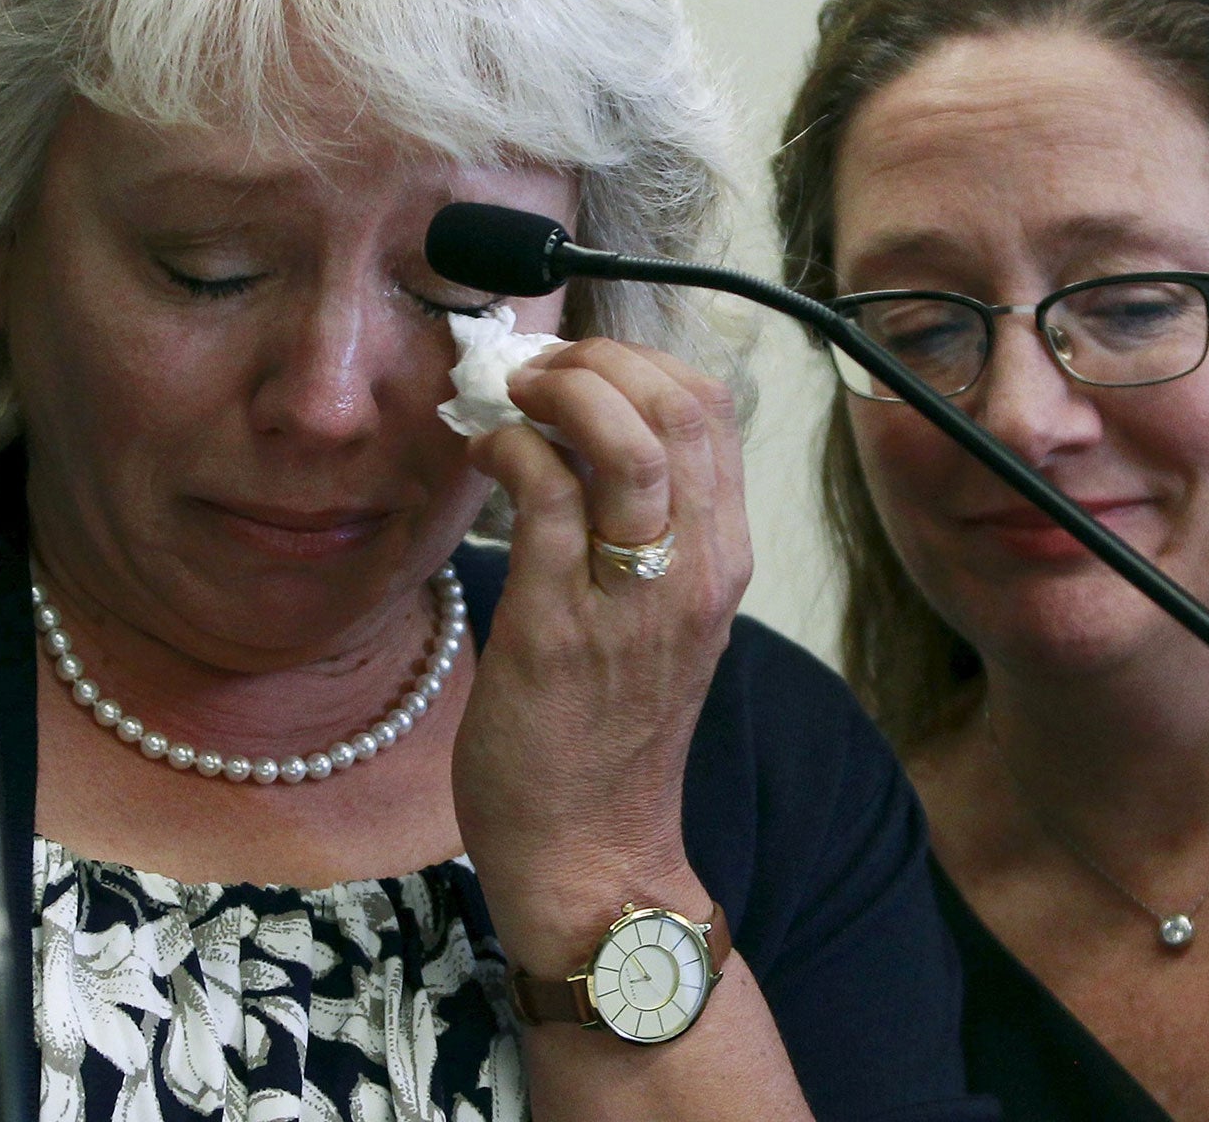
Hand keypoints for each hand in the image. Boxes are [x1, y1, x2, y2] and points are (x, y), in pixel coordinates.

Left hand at [451, 338, 749, 968]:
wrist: (591, 849)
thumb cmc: (611, 732)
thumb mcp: (661, 617)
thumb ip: (643, 529)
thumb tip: (577, 432)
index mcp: (724, 559)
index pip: (712, 410)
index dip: (639, 359)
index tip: (579, 363)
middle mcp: (696, 570)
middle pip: (680, 406)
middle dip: (599, 359)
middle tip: (538, 370)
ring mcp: (633, 598)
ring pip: (625, 442)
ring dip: (558, 392)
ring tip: (512, 398)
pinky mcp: (560, 625)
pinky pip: (546, 496)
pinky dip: (509, 450)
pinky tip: (484, 456)